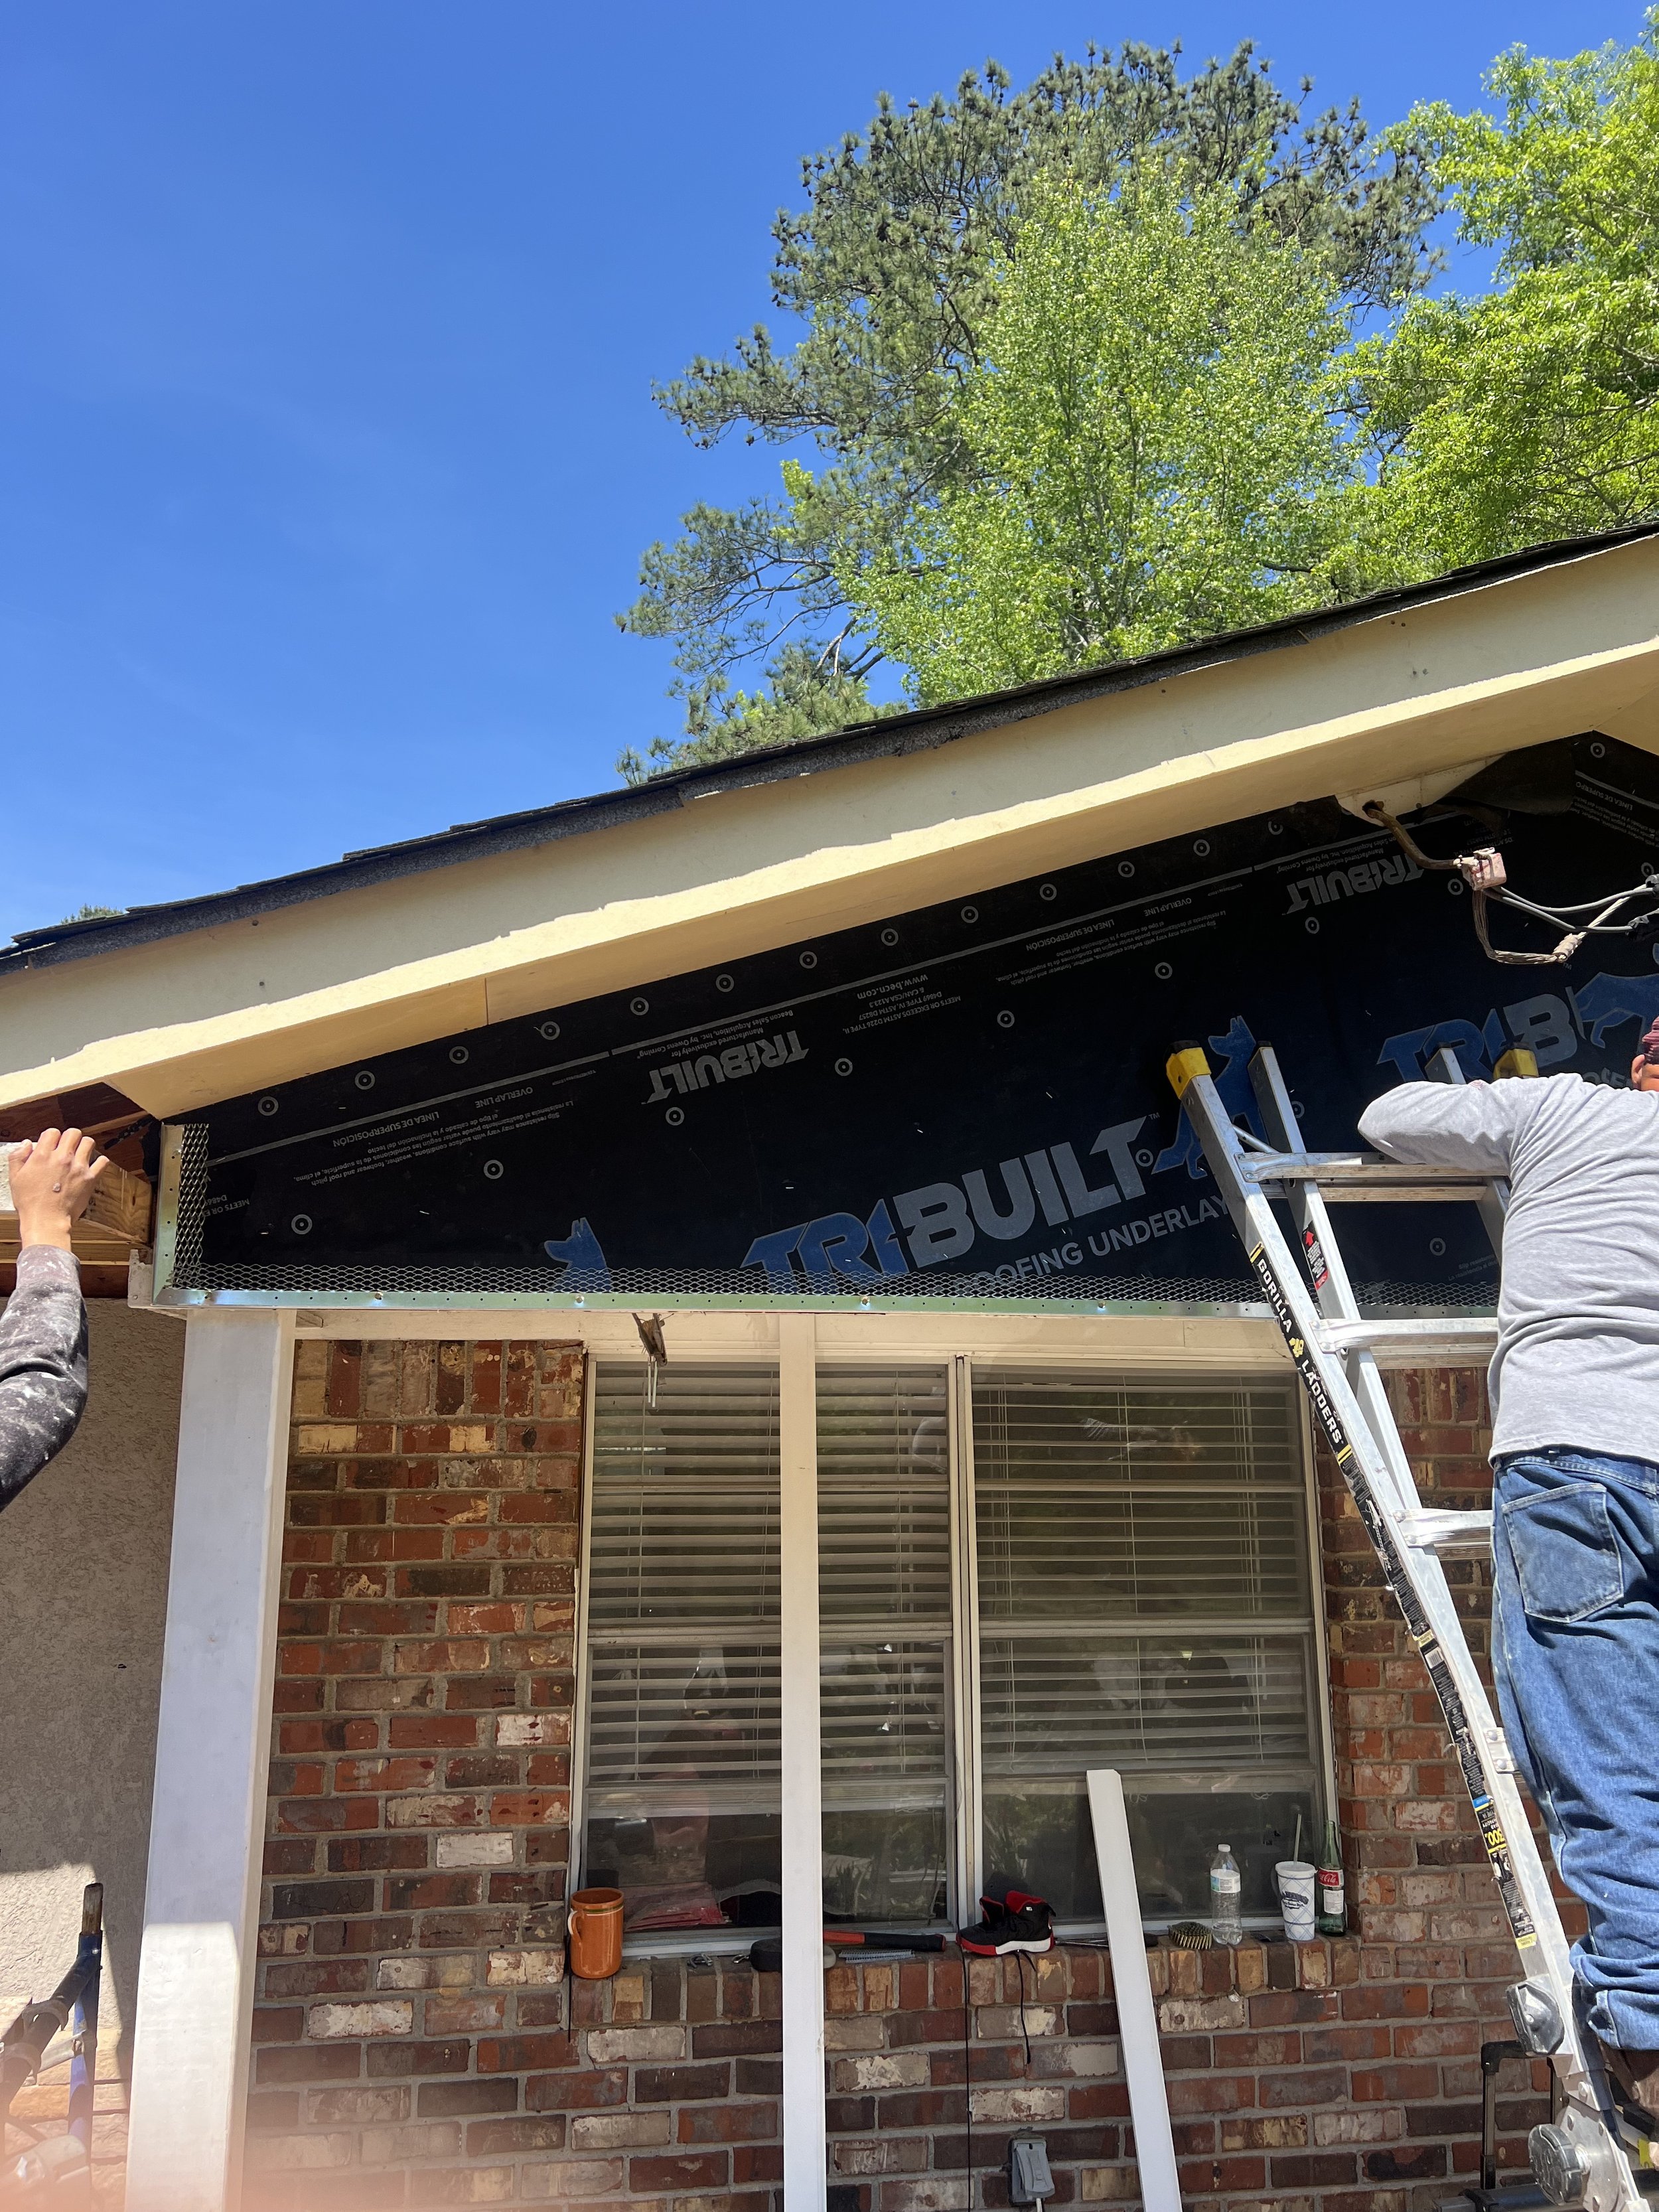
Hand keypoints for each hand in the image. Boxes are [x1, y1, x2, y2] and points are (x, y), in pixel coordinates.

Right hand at [7, 1128, 109, 1250]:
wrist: (46, 1221)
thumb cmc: (31, 1203)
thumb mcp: (15, 1178)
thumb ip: (18, 1157)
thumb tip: (27, 1144)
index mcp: (43, 1156)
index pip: (53, 1132)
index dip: (53, 1137)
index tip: (53, 1144)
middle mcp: (62, 1158)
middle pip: (73, 1133)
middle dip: (70, 1138)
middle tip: (68, 1147)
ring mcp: (78, 1167)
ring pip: (88, 1142)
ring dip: (84, 1146)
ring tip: (80, 1154)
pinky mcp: (90, 1178)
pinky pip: (103, 1161)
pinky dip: (100, 1161)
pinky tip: (93, 1165)